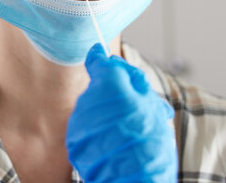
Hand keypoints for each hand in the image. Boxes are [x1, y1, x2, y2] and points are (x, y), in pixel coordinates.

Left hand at [66, 44, 177, 182]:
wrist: (134, 182)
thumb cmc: (150, 145)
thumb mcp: (151, 106)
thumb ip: (132, 81)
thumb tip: (117, 66)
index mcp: (109, 86)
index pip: (98, 61)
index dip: (102, 58)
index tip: (101, 55)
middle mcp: (88, 100)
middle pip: (98, 86)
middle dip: (113, 93)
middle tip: (132, 108)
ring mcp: (78, 121)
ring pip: (91, 107)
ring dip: (105, 113)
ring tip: (124, 131)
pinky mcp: (73, 140)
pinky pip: (85, 126)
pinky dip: (97, 131)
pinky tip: (112, 142)